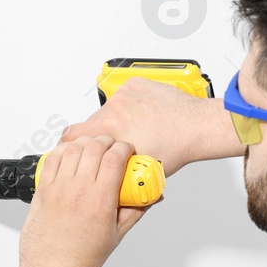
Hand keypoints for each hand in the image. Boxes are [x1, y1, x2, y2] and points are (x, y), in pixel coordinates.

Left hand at [16, 136, 154, 266]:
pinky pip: (51, 161)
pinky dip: (62, 152)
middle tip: (112, 148)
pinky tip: (70, 155)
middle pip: (94, 148)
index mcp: (100, 201)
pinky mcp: (42, 191)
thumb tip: (151, 197)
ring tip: (92, 149)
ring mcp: (57, 189)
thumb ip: (135, 211)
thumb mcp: (116, 235)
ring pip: (72, 149)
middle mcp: (77, 191)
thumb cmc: (81, 259)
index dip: (124, 148)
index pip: (114, 158)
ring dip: (85, 143)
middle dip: (107, 142)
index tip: (128, 151)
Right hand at [58, 77, 241, 175]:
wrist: (197, 126)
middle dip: (102, 136)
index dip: (69, 144)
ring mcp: (125, 94)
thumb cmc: (176, 148)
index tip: (73, 148)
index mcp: (111, 129)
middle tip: (118, 145)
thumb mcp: (139, 170)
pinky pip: (123, 97)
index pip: (71, 135)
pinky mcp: (135, 84)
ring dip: (117, 120)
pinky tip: (144, 116)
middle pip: (92, 124)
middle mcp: (115, 108)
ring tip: (137, 130)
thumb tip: (103, 182)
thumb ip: (114, 172)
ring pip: (109, 110)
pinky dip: (130, 106)